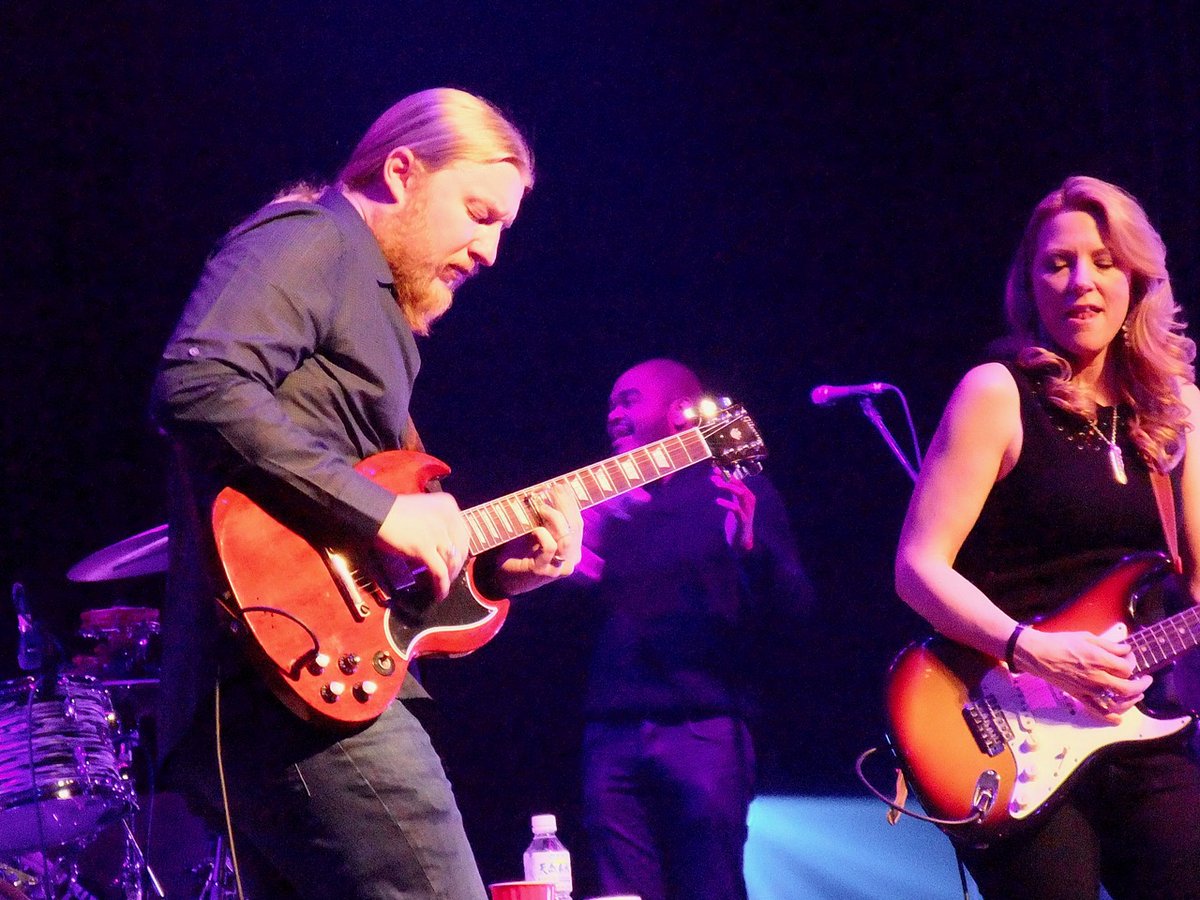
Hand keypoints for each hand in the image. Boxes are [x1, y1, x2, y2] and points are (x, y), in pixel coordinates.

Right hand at [374, 492, 470, 600]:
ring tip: (442, 586)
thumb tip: (445, 547)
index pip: (464, 534)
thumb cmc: (395, 511)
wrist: (376, 511)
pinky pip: (439, 572)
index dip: (461, 551)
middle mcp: (447, 517)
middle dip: (456, 566)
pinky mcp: (424, 547)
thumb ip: (438, 523)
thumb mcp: (424, 510)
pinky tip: (439, 594)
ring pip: (452, 562)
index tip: (455, 562)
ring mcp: (436, 532)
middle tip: (449, 577)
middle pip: (460, 548)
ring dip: (449, 577)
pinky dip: (442, 586)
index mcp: (448, 505)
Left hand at [487, 482, 583, 594]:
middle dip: (565, 505)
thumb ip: (546, 521)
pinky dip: (542, 534)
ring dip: (555, 518)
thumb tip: (549, 492)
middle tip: (553, 489)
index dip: (570, 503)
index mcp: (573, 550)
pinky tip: (534, 527)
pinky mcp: (542, 571)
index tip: (561, 486)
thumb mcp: (537, 534)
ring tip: (542, 506)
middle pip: (575, 527)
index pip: (577, 523)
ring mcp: (558, 567)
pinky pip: (550, 547)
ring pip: (566, 538)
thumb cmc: (520, 553)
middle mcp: (570, 560)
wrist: (503, 579)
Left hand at [712, 470, 755, 550]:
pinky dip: (727, 503)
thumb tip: (718, 479)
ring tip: (716, 483)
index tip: (715, 469)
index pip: (738, 481)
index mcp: (748, 496)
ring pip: (740, 494)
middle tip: (714, 475)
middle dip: (727, 478)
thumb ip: (730, 493)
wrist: (742, 540)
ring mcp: (747, 510)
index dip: (727, 474)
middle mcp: (749, 501)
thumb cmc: (737, 521)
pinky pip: (736, 509)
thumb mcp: (735, 504)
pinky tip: (718, 501)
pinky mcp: (743, 520)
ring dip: (728, 487)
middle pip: (739, 485)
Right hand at [1014, 628, 1152, 721]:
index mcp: (1098, 659)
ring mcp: (1088, 689)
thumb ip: (1109, 645)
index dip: (1133, 661)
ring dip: (1131, 700)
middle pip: (1127, 687)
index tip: (1129, 656)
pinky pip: (1097, 711)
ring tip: (1137, 694)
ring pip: (1117, 702)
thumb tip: (1125, 649)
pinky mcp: (1079, 696)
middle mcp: (1095, 677)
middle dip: (1141, 684)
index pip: (1127, 666)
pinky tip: (1119, 718)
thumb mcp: (1086, 637)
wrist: (1037, 654)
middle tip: (1146, 680)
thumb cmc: (1059, 642)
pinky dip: (1110, 717)